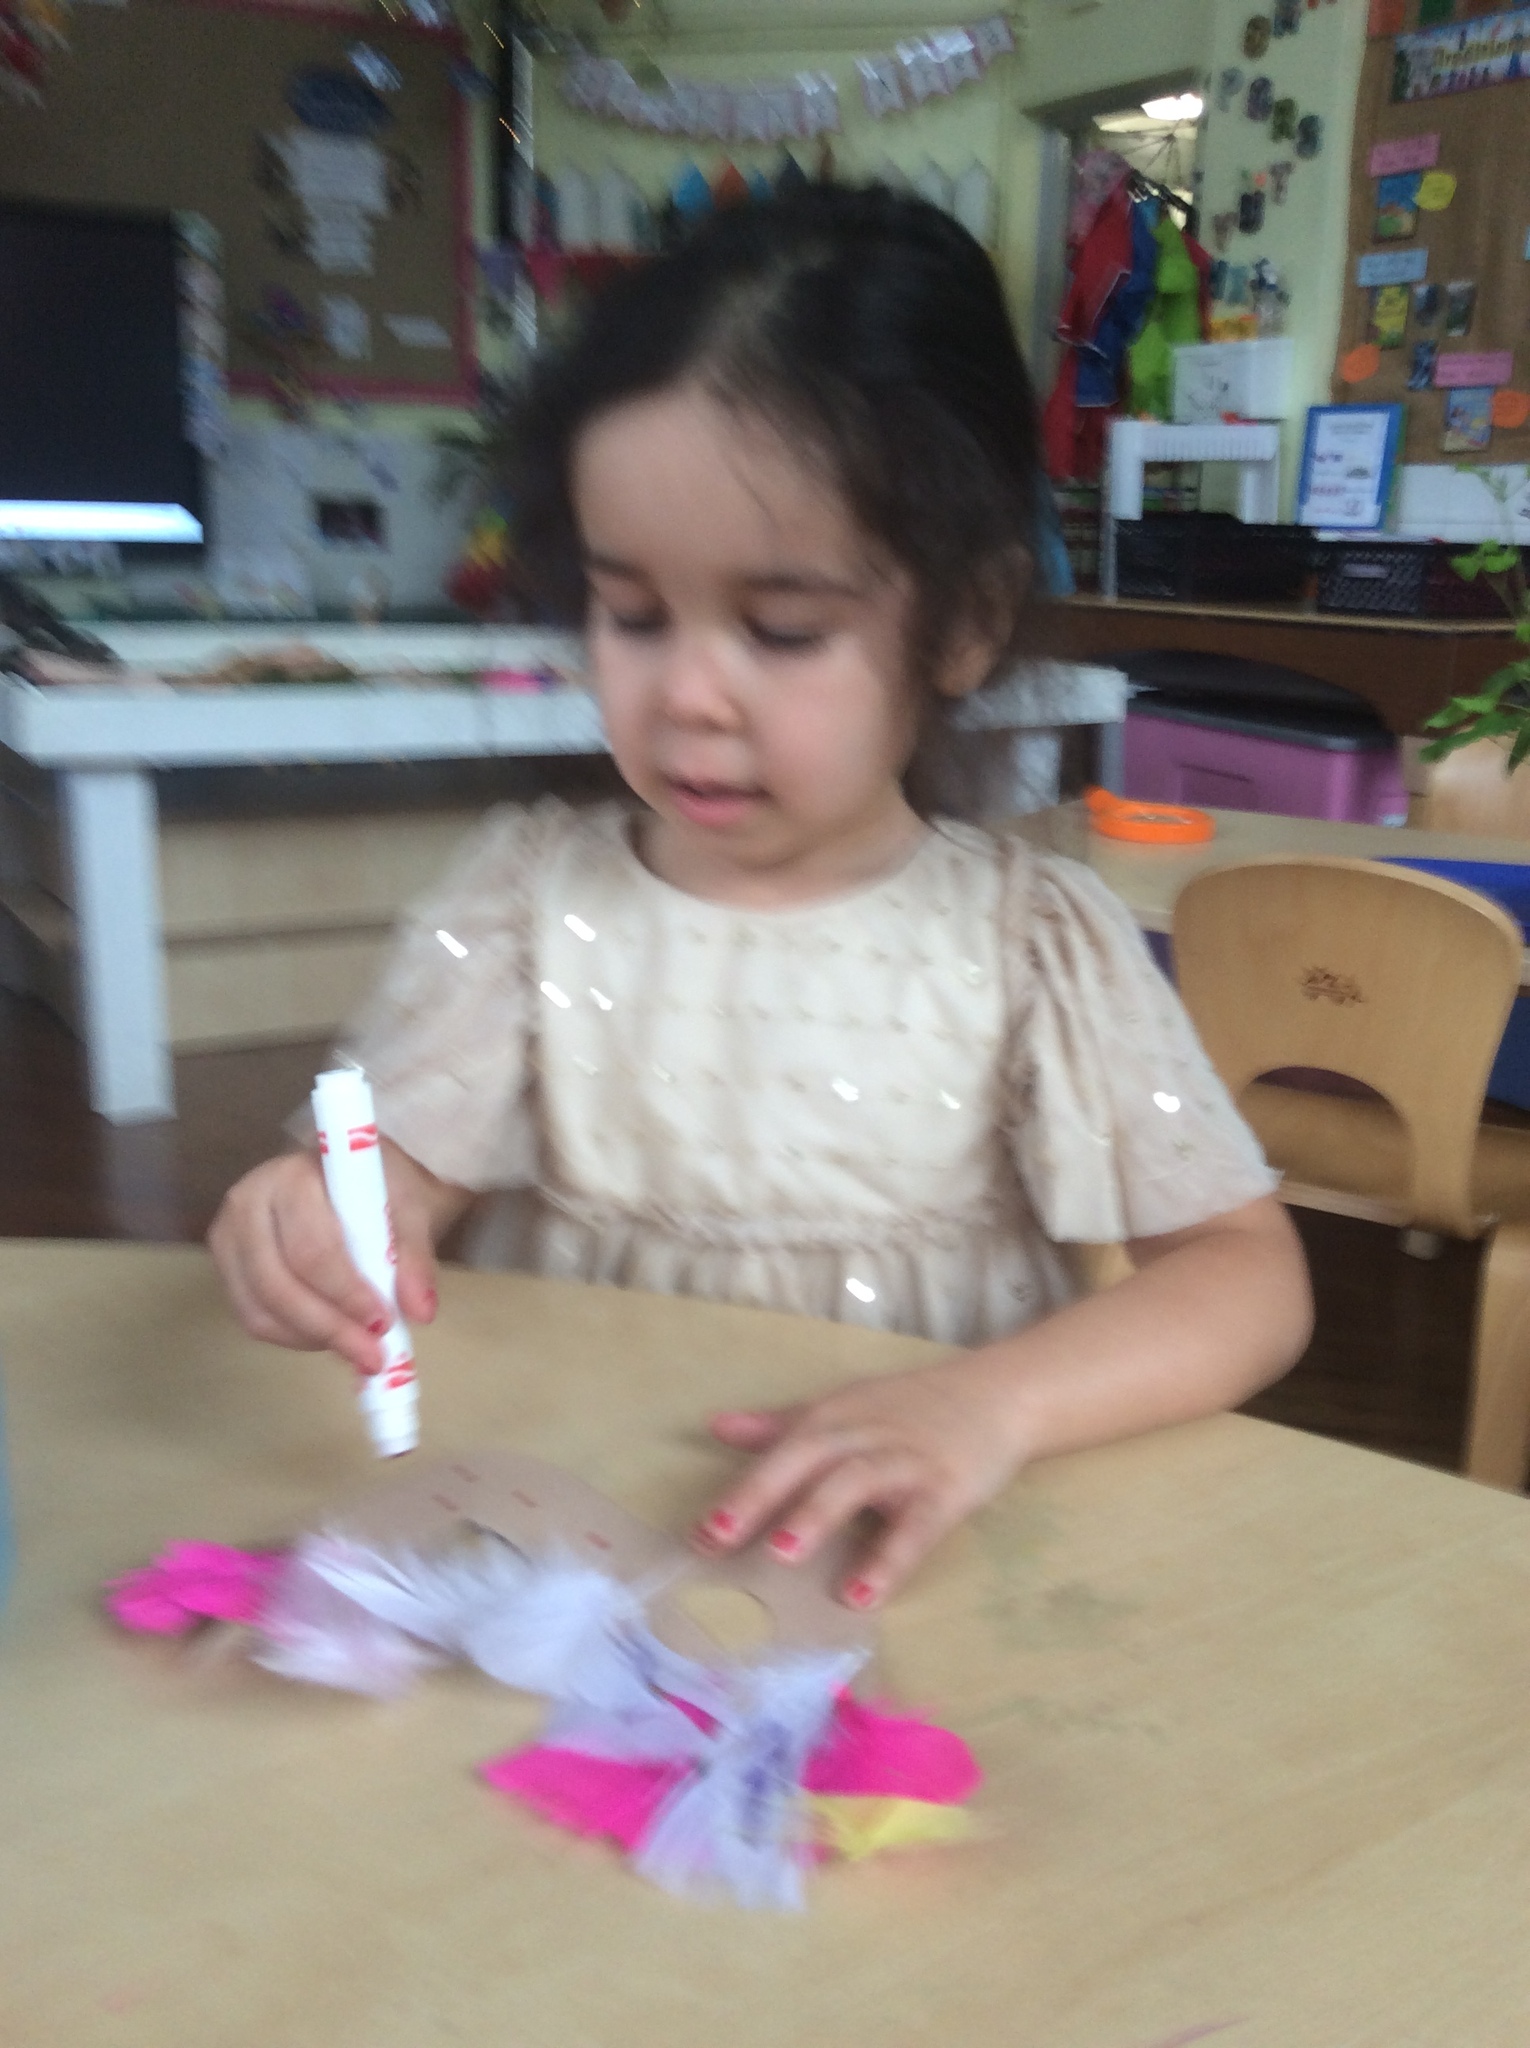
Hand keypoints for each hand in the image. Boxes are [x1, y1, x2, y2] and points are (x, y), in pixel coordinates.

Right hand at [207, 1142, 439, 1375]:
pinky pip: (252, 1318)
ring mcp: (229, 1236)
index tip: (383, 1323)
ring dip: (312, 1338)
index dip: (345, 1293)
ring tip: (358, 1349)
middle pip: (278, 1283)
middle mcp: (247, 1202)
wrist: (353, 1174)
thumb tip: (420, 1312)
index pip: (311, 1248)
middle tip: (373, 1356)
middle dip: (329, 1328)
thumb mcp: (411, 1209)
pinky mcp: (227, 1266)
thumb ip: (414, 1257)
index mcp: (293, 1177)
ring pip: (260, 1309)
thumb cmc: (381, 1187)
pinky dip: (293, 1337)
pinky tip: (330, 1336)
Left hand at [693, 1353, 1030, 1610]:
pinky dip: (888, 1559)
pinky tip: (861, 1595)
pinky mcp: (945, 1489)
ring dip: (816, 1514)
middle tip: (716, 1539)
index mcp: (832, 1418)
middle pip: (805, 1459)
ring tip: (780, 1554)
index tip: (697, 1533)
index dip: (738, 1490)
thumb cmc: (910, 1409)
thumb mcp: (843, 1408)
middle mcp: (863, 1434)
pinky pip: (915, 1527)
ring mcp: (905, 1460)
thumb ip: (781, 1425)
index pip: (778, 1452)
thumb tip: (716, 1426)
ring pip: (854, 1481)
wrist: (997, 1395)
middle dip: (759, 1496)